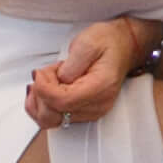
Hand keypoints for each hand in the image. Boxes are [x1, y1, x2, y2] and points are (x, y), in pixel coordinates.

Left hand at [25, 18, 144, 129]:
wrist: (122, 46)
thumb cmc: (107, 43)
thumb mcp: (87, 42)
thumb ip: (72, 64)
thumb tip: (58, 81)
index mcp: (101, 87)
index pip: (62, 102)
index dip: (43, 88)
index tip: (41, 73)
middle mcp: (98, 104)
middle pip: (53, 114)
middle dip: (41, 93)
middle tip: (48, 73)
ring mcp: (91, 111)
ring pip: (50, 119)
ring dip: (40, 100)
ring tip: (49, 81)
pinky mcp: (84, 113)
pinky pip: (54, 118)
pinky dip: (43, 105)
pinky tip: (46, 90)